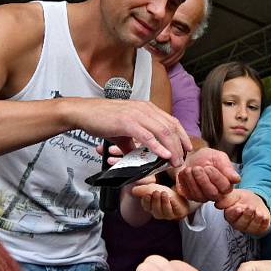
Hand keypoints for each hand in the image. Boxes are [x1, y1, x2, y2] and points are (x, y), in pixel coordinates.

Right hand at [71, 98, 190, 166]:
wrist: (83, 113)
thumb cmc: (101, 119)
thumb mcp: (123, 131)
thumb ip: (132, 143)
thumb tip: (136, 156)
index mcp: (146, 108)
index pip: (171, 121)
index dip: (182, 135)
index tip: (187, 148)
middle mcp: (145, 109)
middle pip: (171, 127)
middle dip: (179, 145)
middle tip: (182, 160)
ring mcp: (137, 114)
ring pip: (162, 131)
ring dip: (172, 148)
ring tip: (175, 162)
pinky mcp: (127, 122)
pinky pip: (147, 136)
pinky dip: (158, 147)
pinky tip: (164, 156)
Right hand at [131, 183, 190, 220]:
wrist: (186, 185)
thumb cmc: (171, 183)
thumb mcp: (158, 178)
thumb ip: (148, 181)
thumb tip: (135, 186)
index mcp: (153, 204)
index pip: (146, 206)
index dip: (145, 201)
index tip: (147, 195)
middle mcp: (160, 211)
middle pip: (154, 211)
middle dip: (154, 202)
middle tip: (155, 192)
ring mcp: (170, 213)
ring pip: (164, 212)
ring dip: (163, 203)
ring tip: (164, 193)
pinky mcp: (180, 213)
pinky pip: (175, 211)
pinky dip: (172, 204)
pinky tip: (171, 197)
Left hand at [176, 148, 239, 201]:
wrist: (191, 158)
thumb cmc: (207, 158)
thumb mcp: (218, 157)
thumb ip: (227, 167)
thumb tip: (236, 179)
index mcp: (227, 184)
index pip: (225, 187)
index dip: (216, 178)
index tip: (208, 167)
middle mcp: (217, 194)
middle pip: (213, 194)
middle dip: (203, 180)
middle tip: (197, 168)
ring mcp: (205, 197)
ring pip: (200, 196)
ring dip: (193, 181)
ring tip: (190, 169)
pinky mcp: (192, 197)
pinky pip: (190, 194)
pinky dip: (186, 183)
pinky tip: (186, 172)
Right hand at [219, 190, 270, 235]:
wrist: (255, 201)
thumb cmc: (242, 199)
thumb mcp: (234, 195)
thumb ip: (226, 199)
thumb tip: (217, 204)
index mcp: (230, 215)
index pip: (231, 216)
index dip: (235, 213)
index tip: (239, 208)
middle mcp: (238, 224)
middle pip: (241, 223)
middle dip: (247, 215)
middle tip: (250, 207)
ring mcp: (248, 228)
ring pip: (252, 227)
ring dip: (256, 218)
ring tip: (258, 211)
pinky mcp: (258, 229)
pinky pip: (261, 228)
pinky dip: (264, 222)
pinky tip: (264, 216)